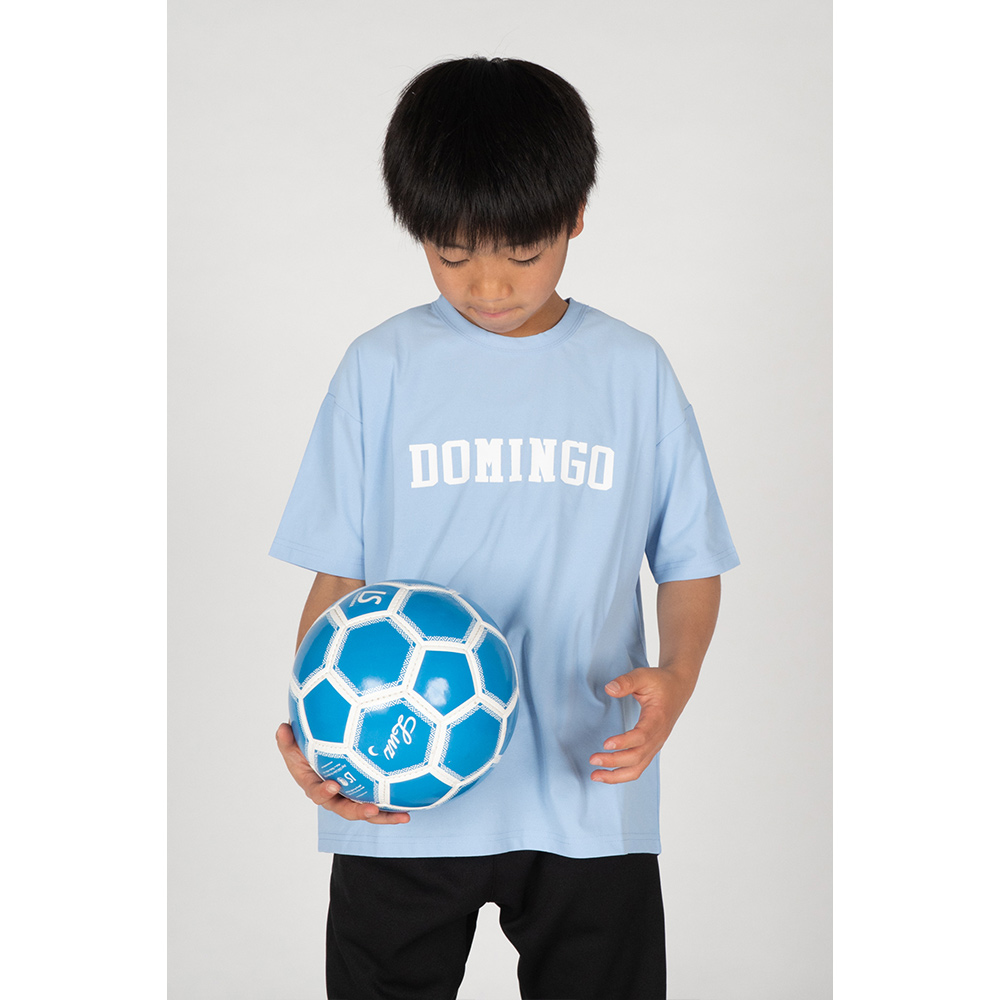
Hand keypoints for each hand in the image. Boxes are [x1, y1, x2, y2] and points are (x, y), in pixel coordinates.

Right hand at [275, 723, 409, 824]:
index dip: (324, 792)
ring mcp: (350, 798)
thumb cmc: (305, 751)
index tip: (334, 784)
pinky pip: (379, 803)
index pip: (317, 792)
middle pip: (345, 809)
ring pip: (366, 811)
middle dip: (359, 811)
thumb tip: (282, 727)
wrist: (320, 753)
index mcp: (314, 786)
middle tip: (372, 809)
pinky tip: (410, 808)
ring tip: (402, 817)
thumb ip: (288, 741)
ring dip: (384, 816)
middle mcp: (334, 796)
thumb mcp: (293, 746)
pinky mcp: (365, 795)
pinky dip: (393, 807)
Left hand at [589, 667, 694, 783]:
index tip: (606, 744)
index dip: (624, 742)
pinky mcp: (651, 747)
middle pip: (638, 757)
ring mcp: (656, 744)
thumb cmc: (660, 682)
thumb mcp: (644, 676)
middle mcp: (658, 736)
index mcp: (657, 718)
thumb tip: (609, 689)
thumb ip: (626, 681)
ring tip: (595, 775)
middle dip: (614, 761)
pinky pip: (638, 766)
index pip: (642, 736)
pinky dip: (622, 773)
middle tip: (592, 759)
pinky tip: (606, 773)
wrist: (678, 688)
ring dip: (617, 775)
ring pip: (638, 767)